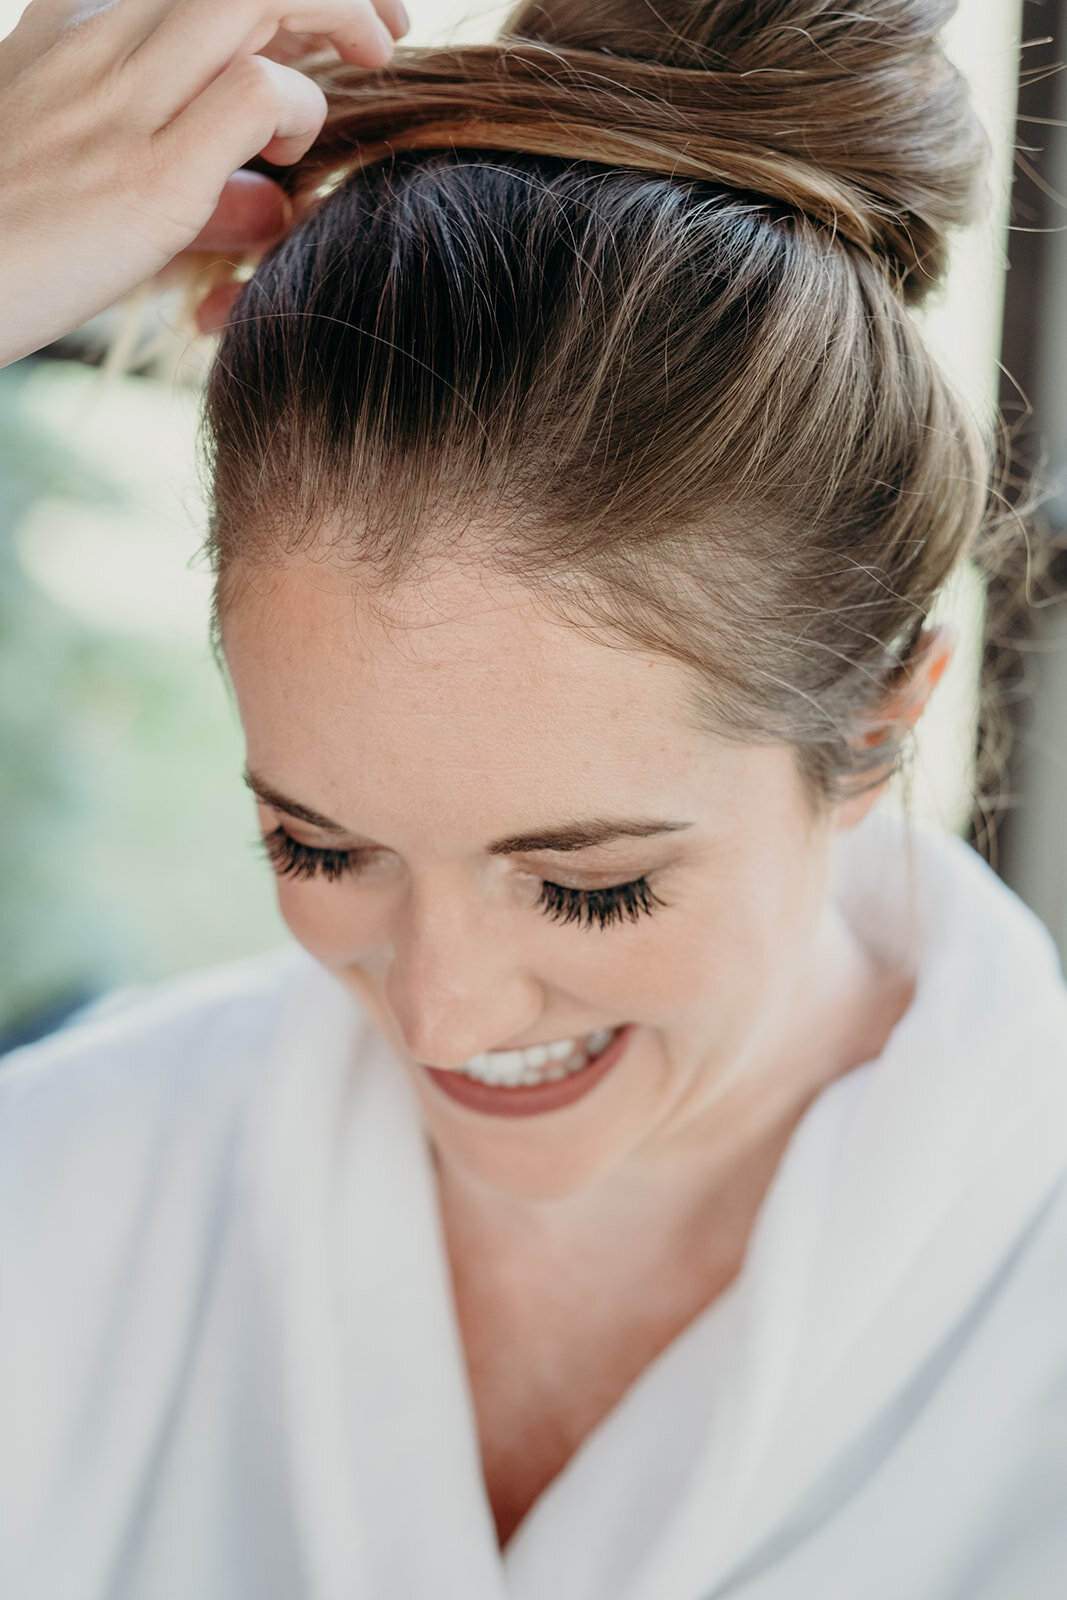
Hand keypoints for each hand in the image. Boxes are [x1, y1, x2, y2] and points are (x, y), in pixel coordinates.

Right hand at [0, 0, 408, 366]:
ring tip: (376, 54)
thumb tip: (275, 206)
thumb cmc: (12, 252)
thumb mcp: (97, 188)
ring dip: (336, 8)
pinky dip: (300, 110)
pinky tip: (294, 150)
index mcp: (72, 26)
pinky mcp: (148, 175)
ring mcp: (121, 101)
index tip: (335, 14)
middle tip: (387, 25)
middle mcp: (96, 41)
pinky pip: (255, 94)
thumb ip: (194, 185)